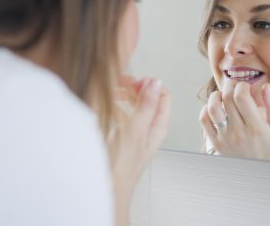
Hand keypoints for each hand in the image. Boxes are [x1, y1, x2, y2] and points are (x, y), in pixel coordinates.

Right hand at [108, 75, 170, 225]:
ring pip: (133, 106)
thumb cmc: (121, 167)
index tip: (133, 81)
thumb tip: (155, 82)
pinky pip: (122, 115)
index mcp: (158, 126)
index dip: (149, 84)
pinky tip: (106, 106)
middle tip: (119, 82)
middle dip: (135, 87)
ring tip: (111, 90)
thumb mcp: (134, 131)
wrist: (107, 188)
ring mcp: (135, 133)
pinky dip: (116, 107)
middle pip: (148, 99)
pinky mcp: (122, 137)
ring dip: (124, 96)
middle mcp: (149, 128)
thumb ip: (146, 106)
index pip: (162, 95)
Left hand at [199, 80, 269, 160]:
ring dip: (216, 95)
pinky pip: (204, 120)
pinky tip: (215, 107)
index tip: (246, 87)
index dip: (242, 86)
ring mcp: (225, 138)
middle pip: (227, 98)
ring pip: (213, 107)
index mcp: (256, 128)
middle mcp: (239, 132)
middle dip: (230, 85)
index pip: (242, 98)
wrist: (256, 173)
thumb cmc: (268, 148)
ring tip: (223, 95)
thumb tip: (265, 86)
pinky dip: (206, 108)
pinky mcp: (215, 142)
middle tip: (234, 85)